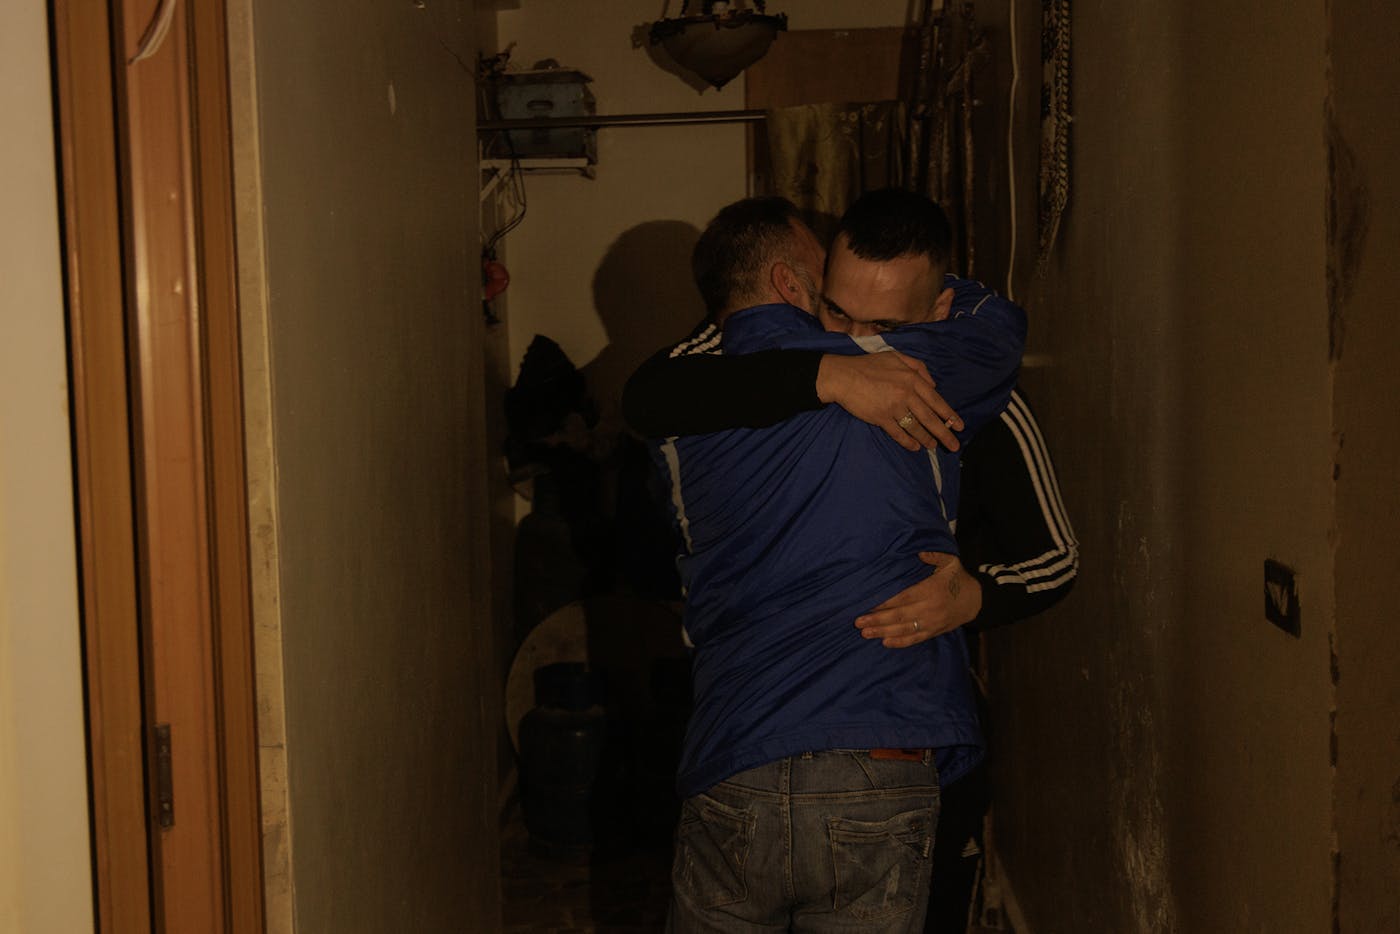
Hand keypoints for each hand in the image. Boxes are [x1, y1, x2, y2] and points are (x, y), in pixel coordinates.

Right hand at [816, 353, 963, 452]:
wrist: (843, 376)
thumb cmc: (869, 365)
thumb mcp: (896, 357)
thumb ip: (918, 367)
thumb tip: (933, 385)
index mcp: (912, 378)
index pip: (936, 400)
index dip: (949, 415)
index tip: (959, 426)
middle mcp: (906, 393)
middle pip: (930, 417)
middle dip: (944, 433)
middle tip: (954, 446)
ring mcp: (894, 407)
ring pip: (915, 427)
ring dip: (926, 438)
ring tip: (933, 446)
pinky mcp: (881, 418)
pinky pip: (898, 433)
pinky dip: (908, 441)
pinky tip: (915, 446)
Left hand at [855, 552, 981, 647]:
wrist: (976, 600)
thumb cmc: (958, 578)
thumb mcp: (950, 562)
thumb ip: (934, 555)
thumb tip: (919, 553)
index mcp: (931, 590)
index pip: (903, 597)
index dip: (885, 602)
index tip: (868, 604)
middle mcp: (930, 608)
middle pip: (900, 616)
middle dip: (878, 620)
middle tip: (859, 622)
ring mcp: (932, 623)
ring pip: (904, 630)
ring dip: (883, 632)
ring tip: (866, 633)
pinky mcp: (934, 632)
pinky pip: (915, 639)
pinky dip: (900, 642)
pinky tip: (885, 642)